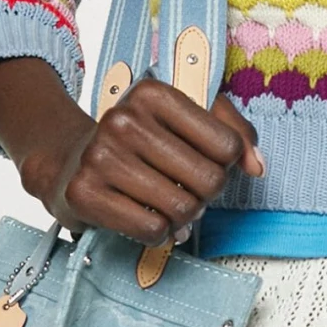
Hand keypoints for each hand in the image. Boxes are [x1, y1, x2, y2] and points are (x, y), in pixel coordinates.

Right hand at [34, 78, 263, 241]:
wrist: (69, 161)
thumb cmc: (139, 142)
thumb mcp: (185, 120)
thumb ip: (232, 133)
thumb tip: (257, 166)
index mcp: (153, 93)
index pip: (226, 144)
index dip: (226, 164)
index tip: (205, 162)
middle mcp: (123, 119)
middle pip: (208, 180)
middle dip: (206, 195)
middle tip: (189, 191)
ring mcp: (99, 156)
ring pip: (182, 208)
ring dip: (184, 217)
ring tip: (168, 205)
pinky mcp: (84, 193)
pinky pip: (152, 230)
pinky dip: (159, 233)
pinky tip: (147, 218)